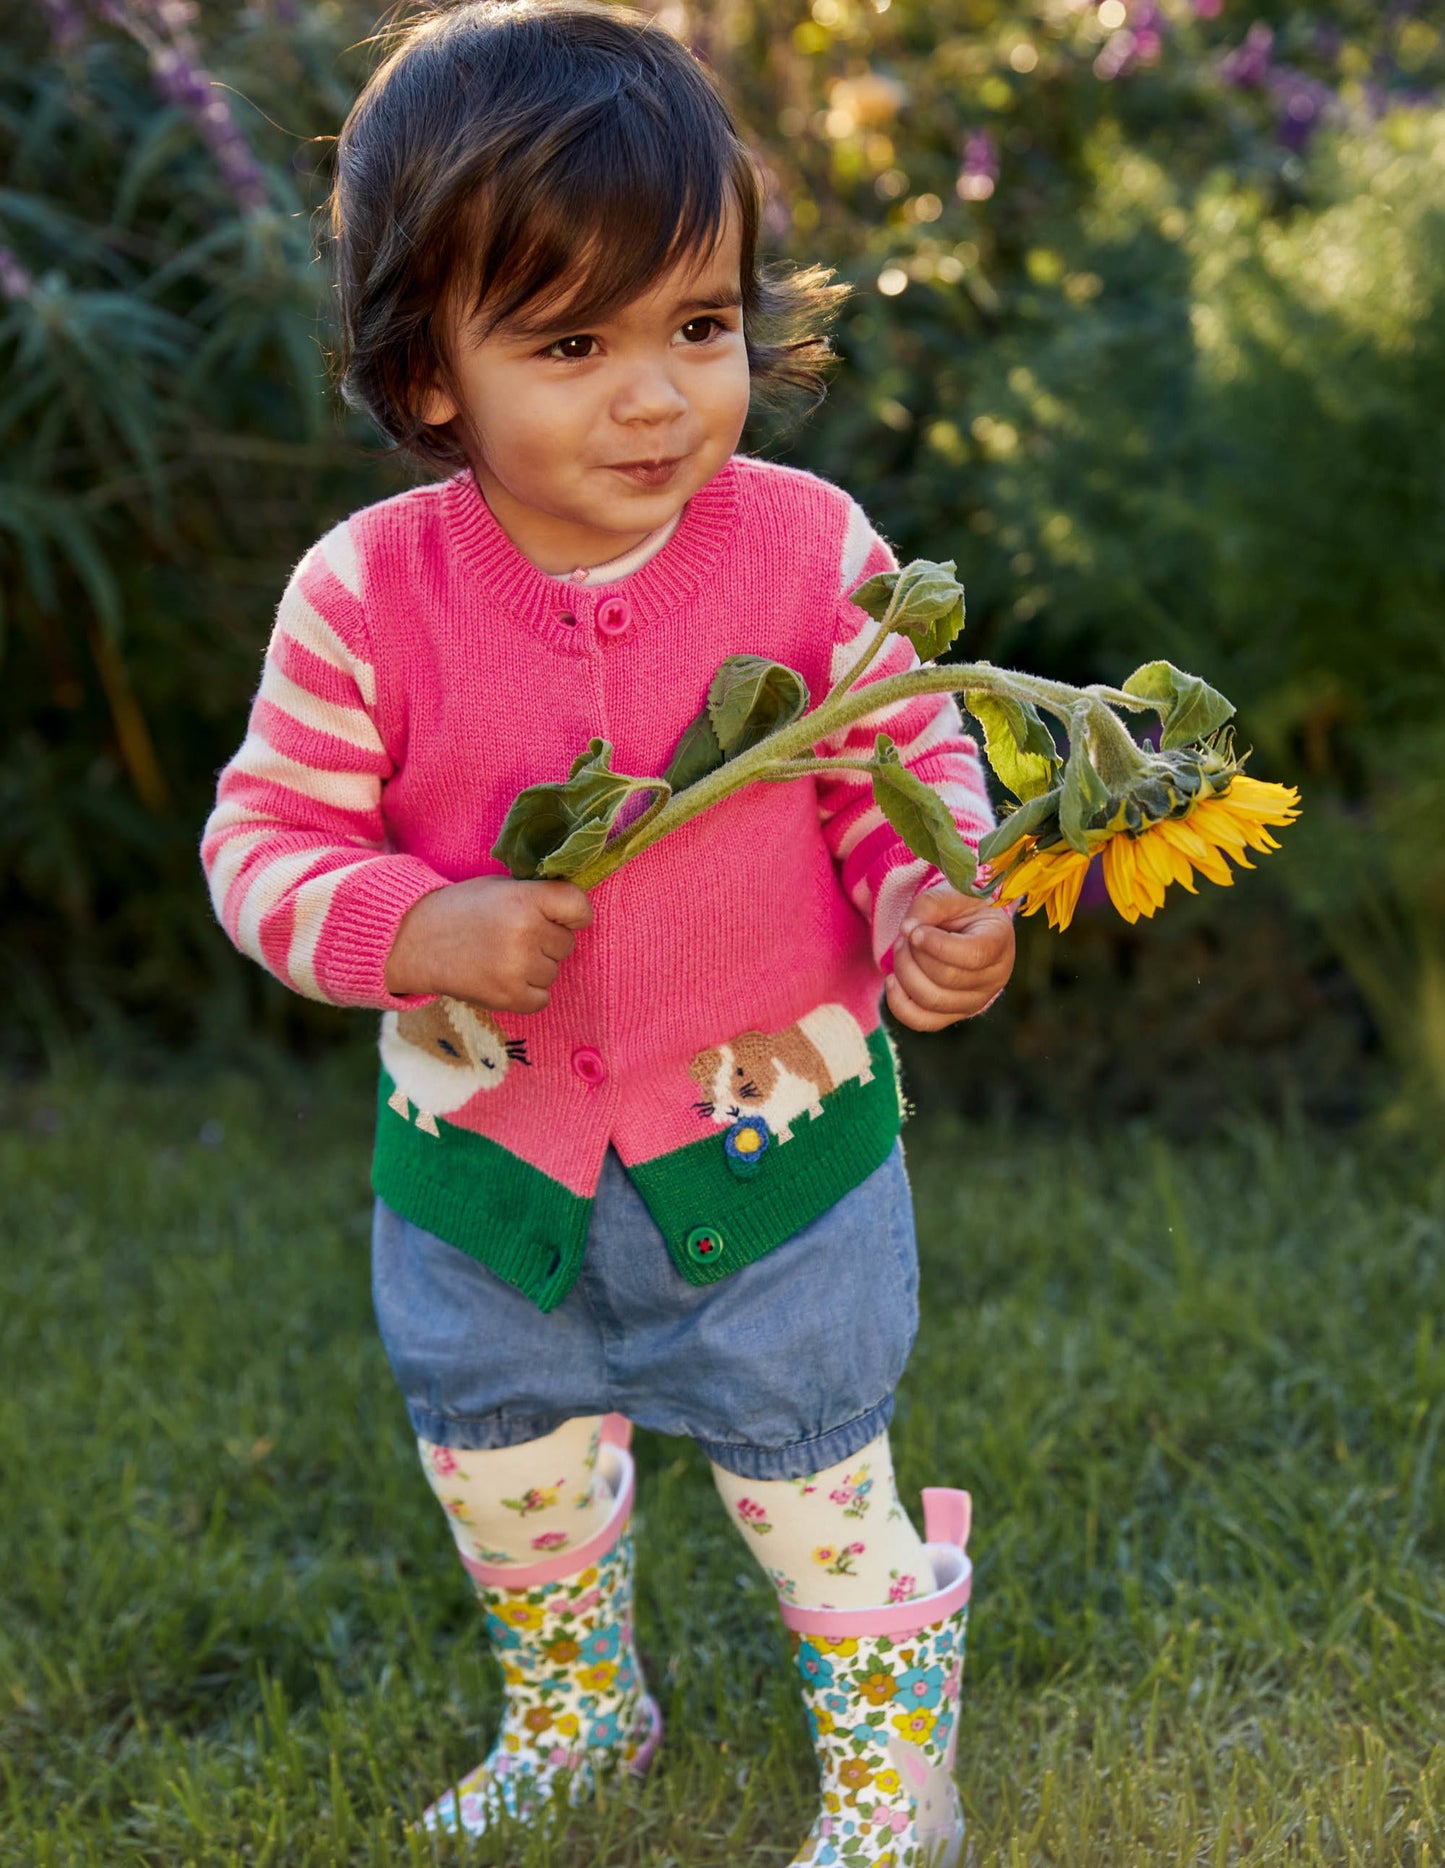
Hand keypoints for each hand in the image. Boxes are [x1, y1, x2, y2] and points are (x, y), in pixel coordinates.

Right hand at [384, 876, 592, 1012]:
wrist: (414, 940)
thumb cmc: (461, 909)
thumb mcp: (500, 886)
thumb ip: (537, 895)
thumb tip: (574, 910)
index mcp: (525, 899)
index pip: (579, 907)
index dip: (573, 914)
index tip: (560, 916)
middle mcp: (526, 933)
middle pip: (567, 943)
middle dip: (547, 941)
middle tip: (514, 936)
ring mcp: (518, 968)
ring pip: (554, 971)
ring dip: (535, 967)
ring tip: (503, 956)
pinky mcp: (508, 998)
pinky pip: (542, 998)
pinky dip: (528, 992)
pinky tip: (504, 977)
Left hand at [884, 886, 1014, 1031]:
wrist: (965, 927)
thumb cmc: (960, 907)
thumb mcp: (949, 894)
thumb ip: (929, 905)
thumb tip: (907, 929)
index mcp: (999, 941)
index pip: (973, 955)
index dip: (937, 945)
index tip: (915, 931)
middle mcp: (994, 977)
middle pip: (946, 978)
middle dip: (914, 954)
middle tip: (906, 933)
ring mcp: (975, 1001)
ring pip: (932, 1000)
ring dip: (905, 972)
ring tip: (901, 949)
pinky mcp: (953, 1014)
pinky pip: (922, 1022)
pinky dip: (899, 1003)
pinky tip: (893, 980)